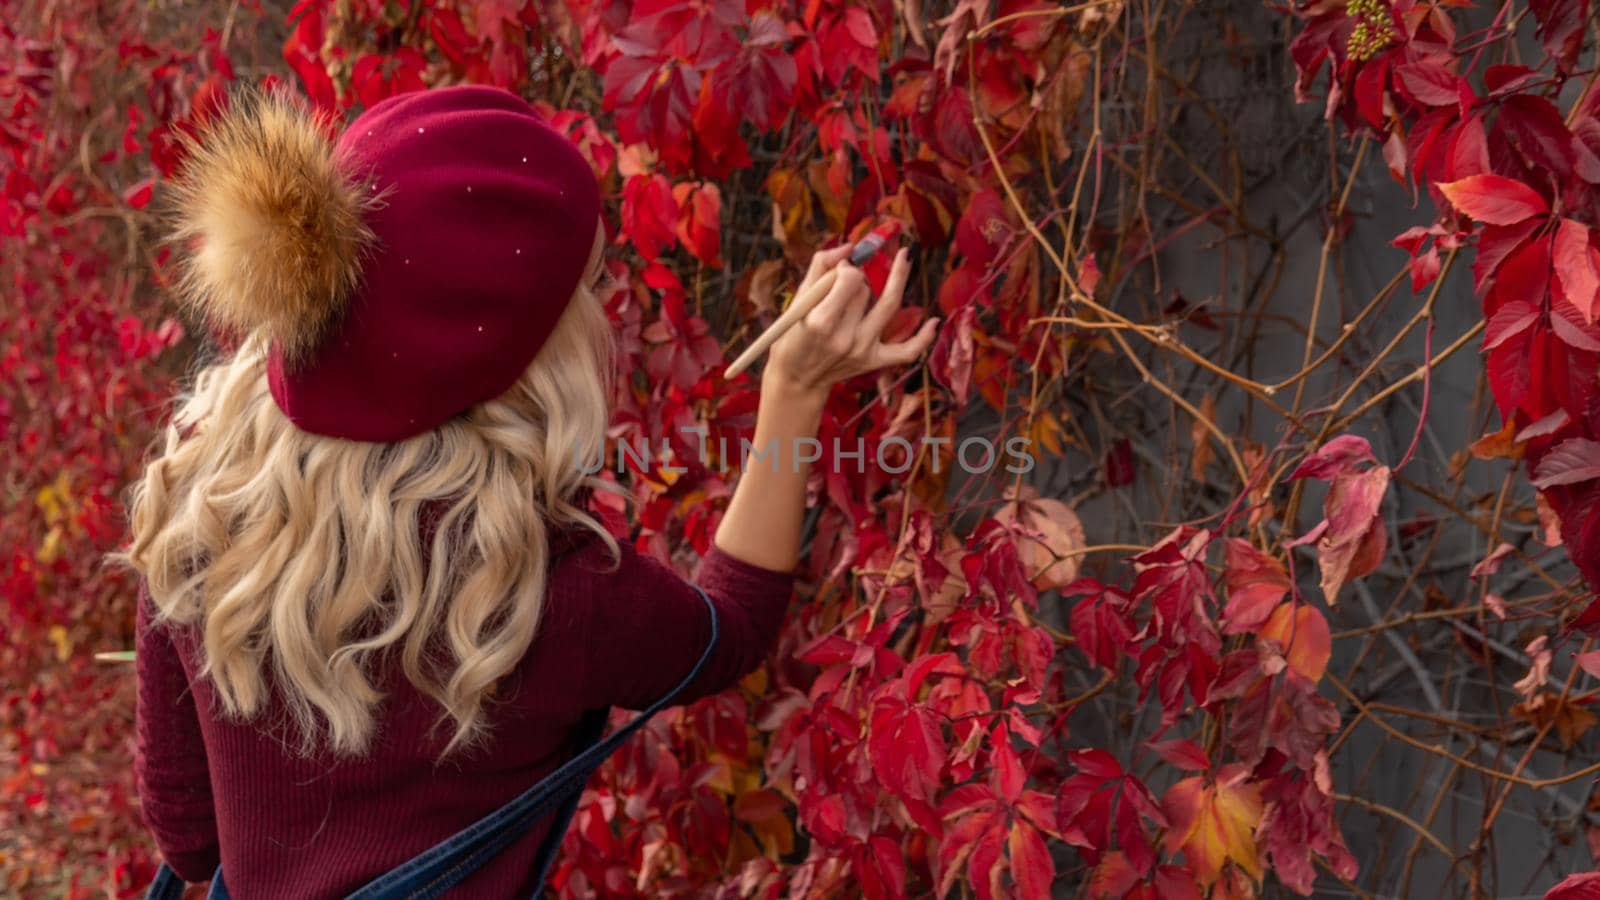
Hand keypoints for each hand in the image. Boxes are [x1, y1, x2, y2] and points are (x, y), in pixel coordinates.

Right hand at [765, 245, 939, 395]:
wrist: (797, 378)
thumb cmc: (793, 335)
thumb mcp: (798, 300)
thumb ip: (820, 267)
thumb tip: (849, 247)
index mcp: (821, 321)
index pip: (851, 280)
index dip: (847, 268)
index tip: (839, 270)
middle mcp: (845, 338)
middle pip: (866, 290)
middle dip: (858, 280)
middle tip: (846, 283)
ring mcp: (862, 351)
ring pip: (886, 306)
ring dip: (894, 282)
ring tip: (904, 258)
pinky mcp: (874, 361)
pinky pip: (906, 351)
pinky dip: (923, 338)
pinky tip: (935, 321)